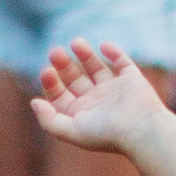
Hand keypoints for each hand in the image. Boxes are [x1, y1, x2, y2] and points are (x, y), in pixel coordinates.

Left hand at [30, 36, 170, 157]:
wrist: (141, 130)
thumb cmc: (106, 133)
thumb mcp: (71, 131)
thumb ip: (49, 120)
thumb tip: (33, 102)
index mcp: (82, 114)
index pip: (60, 96)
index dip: (50, 83)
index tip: (47, 71)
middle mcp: (97, 102)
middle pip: (74, 79)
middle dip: (64, 66)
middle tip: (55, 52)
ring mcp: (115, 90)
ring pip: (96, 68)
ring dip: (85, 55)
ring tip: (76, 42)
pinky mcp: (132, 80)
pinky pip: (122, 62)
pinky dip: (114, 52)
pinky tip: (104, 46)